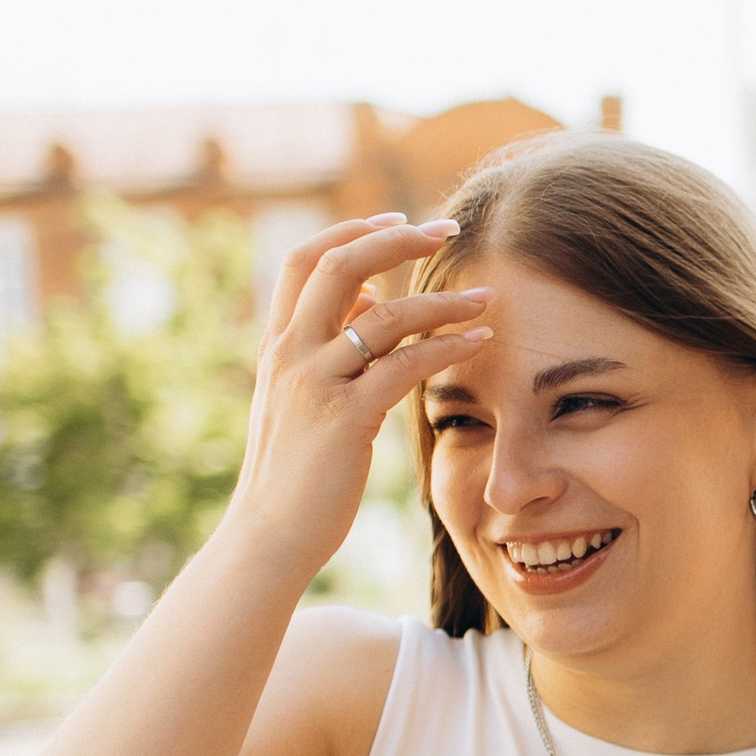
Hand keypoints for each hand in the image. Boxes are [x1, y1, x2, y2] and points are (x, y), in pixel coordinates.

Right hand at [222, 215, 492, 581]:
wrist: (270, 535)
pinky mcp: (345, 418)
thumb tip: (366, 301)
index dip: (351, 231)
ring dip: (441, 299)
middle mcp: (290, 354)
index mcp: (278, 345)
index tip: (398, 220)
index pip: (305, 260)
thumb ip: (328, 347)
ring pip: (383, 315)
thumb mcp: (300, 399)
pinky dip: (448, 346)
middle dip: (395, 239)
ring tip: (486, 298)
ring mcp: (315, 384)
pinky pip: (405, 366)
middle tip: (446, 228)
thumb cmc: (295, 472)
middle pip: (338, 266)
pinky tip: (480, 342)